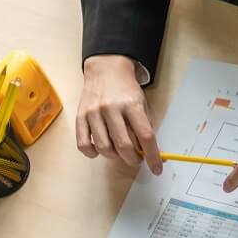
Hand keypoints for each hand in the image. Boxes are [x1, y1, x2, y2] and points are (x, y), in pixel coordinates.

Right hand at [76, 55, 160, 171]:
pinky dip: (93, 153)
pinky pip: (84, 145)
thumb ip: (144, 127)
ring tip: (119, 151)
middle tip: (136, 160)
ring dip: (115, 156)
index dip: (153, 156)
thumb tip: (150, 153)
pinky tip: (100, 149)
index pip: (145, 136)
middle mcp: (111, 108)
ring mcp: (94, 113)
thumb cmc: (126, 89)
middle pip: (124, 146)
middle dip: (133, 160)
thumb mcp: (141, 103)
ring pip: (104, 148)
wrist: (106, 68)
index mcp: (131, 104)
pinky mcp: (81, 117)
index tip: (156, 168)